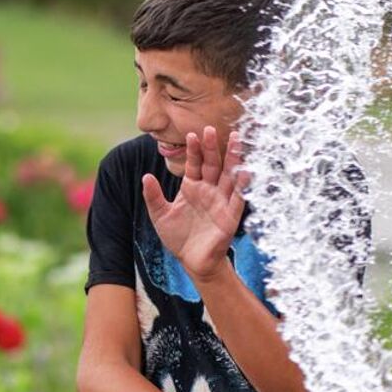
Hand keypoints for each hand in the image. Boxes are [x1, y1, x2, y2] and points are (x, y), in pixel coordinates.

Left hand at [142, 127, 248, 279]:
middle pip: (213, 164)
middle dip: (212, 147)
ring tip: (237, 140)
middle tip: (211, 128)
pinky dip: (242, 185)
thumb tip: (145, 177)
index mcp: (192, 187)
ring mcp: (221, 201)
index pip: (194, 164)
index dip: (194, 150)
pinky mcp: (230, 216)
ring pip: (229, 175)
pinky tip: (246, 171)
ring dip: (233, 159)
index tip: (192, 134)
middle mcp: (209, 191)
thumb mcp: (160, 216)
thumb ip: (153, 196)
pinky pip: (238, 198)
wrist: (193, 262)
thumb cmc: (178, 238)